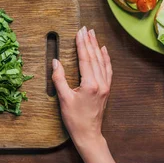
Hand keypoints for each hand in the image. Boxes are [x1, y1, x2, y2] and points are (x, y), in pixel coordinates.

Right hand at [52, 27, 111, 149]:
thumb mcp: (64, 99)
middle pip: (94, 57)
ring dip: (97, 47)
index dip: (81, 44)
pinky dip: (106, 58)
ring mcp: (105, 86)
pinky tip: (104, 51)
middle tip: (86, 28)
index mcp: (90, 84)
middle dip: (89, 42)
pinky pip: (107, 70)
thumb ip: (59, 79)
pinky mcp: (106, 89)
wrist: (89, 134)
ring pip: (102, 62)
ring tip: (93, 35)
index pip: (85, 59)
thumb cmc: (75, 119)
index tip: (79, 32)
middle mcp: (100, 83)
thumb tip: (55, 62)